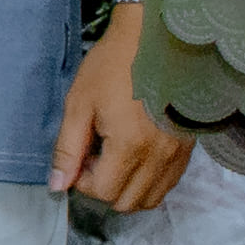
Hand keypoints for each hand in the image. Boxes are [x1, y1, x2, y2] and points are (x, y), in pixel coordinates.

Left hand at [54, 23, 190, 212]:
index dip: (82, 181)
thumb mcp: (79, 105)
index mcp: (130, 146)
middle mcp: (159, 157)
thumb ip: (67, 150)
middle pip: (127, 202)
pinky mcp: (187, 149)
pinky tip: (134, 155)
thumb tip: (57, 185)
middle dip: (103, 188)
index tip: (78, 157)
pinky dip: (147, 181)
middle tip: (93, 157)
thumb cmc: (112, 67)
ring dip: (126, 188)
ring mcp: (177, 155)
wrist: (153, 42)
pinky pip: (167, 183)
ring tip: (113, 156)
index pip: (103, 192)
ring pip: (150, 198)